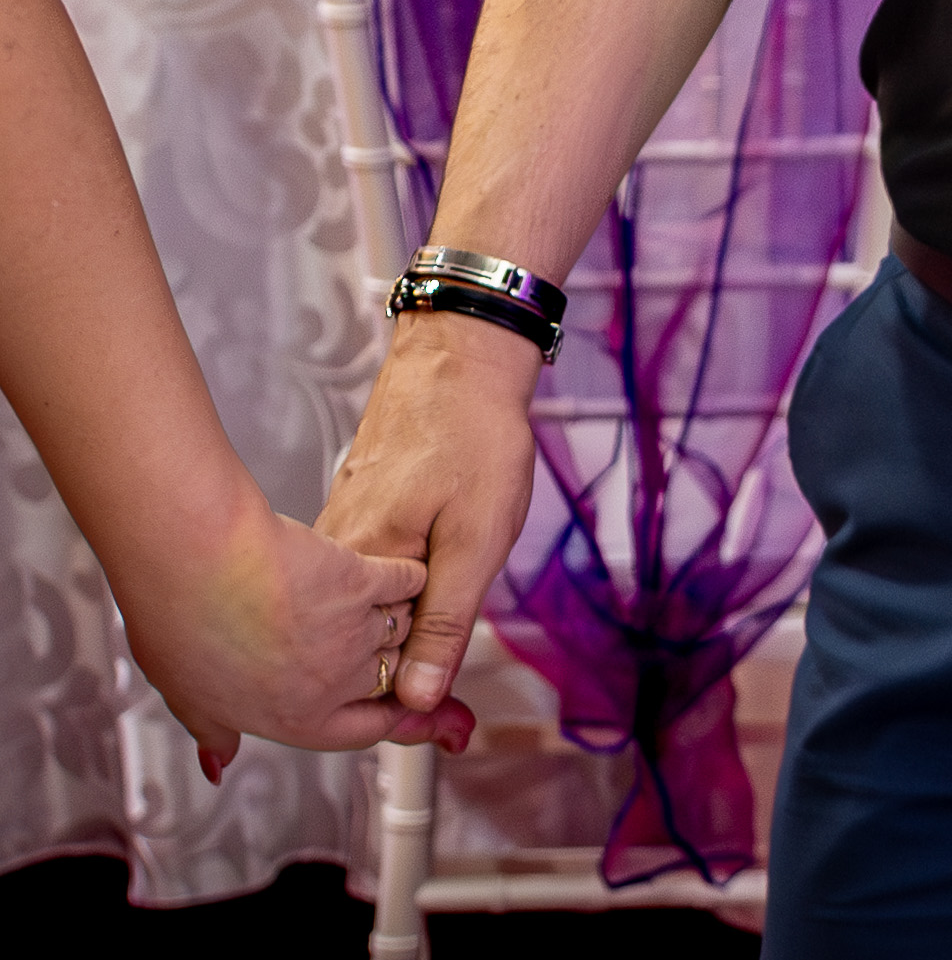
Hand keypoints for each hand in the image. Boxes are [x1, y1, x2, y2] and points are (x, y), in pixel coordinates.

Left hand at [115, 492, 450, 783]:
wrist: (197, 568)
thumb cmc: (185, 626)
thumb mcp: (191, 700)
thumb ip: (216, 733)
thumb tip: (218, 761)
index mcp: (295, 719)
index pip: (365, 730)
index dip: (387, 715)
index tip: (401, 705)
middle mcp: (333, 683)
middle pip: (393, 677)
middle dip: (394, 658)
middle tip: (397, 642)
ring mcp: (353, 633)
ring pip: (404, 627)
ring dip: (401, 612)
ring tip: (390, 596)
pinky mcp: (362, 581)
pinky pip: (406, 581)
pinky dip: (407, 573)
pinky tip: (398, 566)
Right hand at [317, 310, 540, 724]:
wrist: (463, 356)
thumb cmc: (475, 435)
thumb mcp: (477, 537)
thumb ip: (446, 621)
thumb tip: (420, 697)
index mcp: (361, 565)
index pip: (369, 667)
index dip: (413, 705)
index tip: (452, 731)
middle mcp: (340, 555)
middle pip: (365, 648)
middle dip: (412, 682)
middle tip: (461, 719)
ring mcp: (345, 531)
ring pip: (370, 615)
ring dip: (409, 643)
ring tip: (451, 660)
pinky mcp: (360, 514)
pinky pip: (373, 580)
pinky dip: (403, 602)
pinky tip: (431, 596)